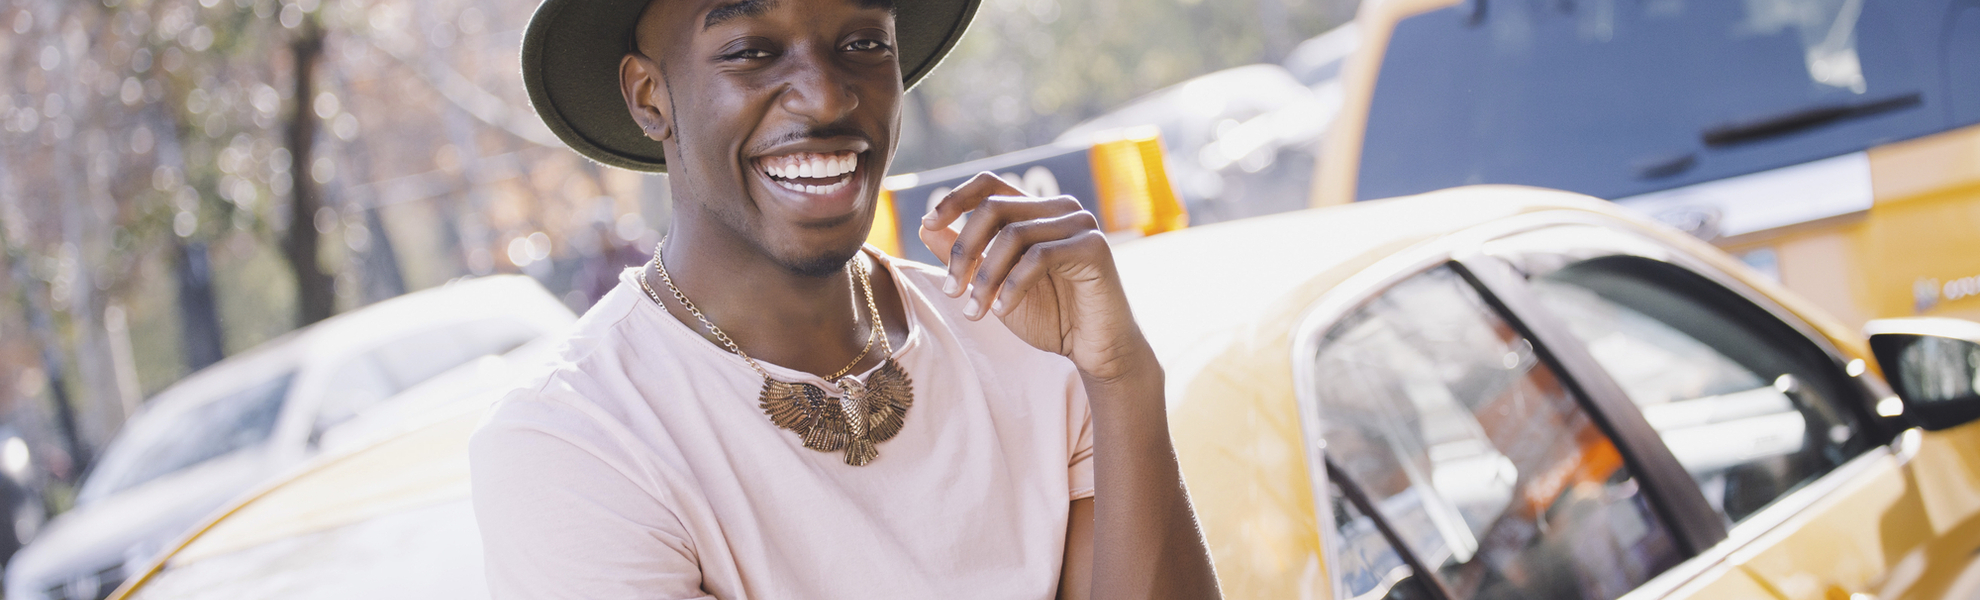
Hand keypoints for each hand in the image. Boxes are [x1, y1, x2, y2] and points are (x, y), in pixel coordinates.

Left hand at [919, 173, 1151, 380]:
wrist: (1096, 349)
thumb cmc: (1050, 316)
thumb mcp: (996, 285)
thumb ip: (967, 256)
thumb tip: (925, 227)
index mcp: (1035, 210)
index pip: (989, 184)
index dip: (954, 199)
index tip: (928, 225)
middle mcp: (1058, 207)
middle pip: (993, 208)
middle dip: (963, 250)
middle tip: (950, 291)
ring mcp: (1079, 223)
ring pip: (1012, 234)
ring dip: (984, 276)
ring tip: (974, 311)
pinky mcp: (1093, 247)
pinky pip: (1038, 257)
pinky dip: (1011, 286)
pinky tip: (1000, 311)